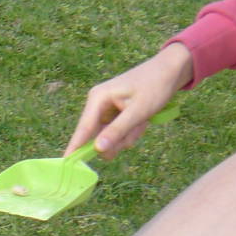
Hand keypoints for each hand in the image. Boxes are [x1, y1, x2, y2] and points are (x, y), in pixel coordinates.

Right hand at [66, 44, 192, 158]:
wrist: (170, 71)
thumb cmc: (154, 87)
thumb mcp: (138, 111)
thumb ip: (117, 131)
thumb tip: (97, 149)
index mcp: (97, 99)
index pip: (83, 128)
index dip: (75, 147)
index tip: (66, 163)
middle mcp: (97, 104)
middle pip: (99, 136)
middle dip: (119, 139)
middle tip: (137, 129)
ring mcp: (106, 109)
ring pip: (111, 136)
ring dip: (128, 135)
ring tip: (143, 121)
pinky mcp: (115, 113)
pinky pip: (118, 132)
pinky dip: (131, 131)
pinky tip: (142, 120)